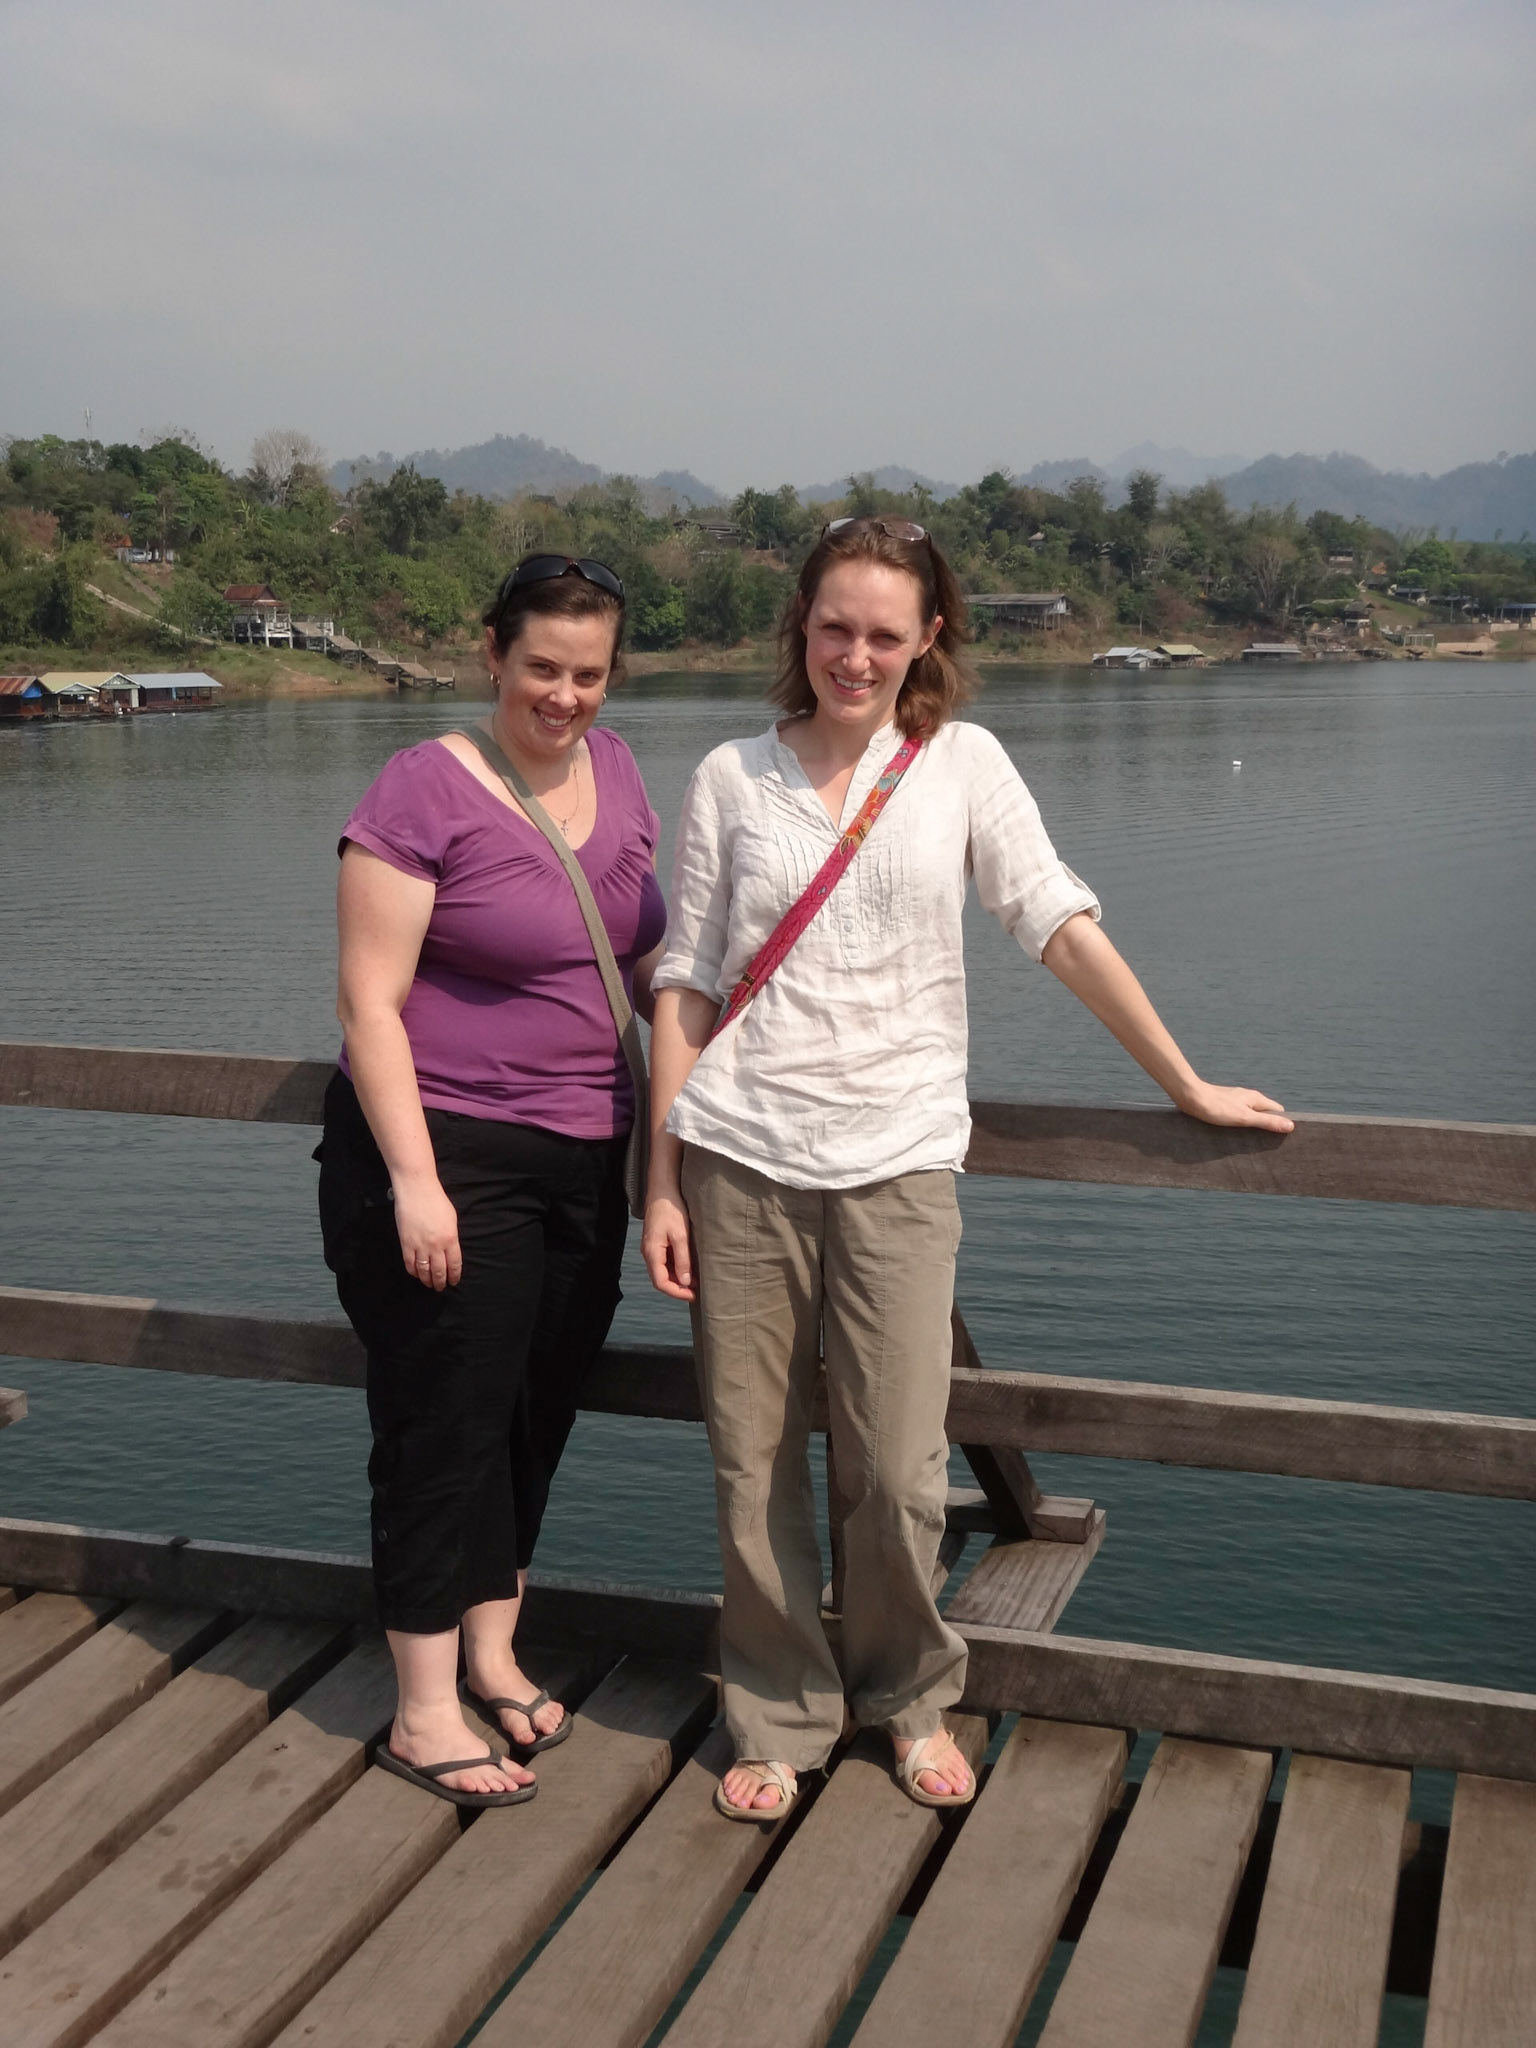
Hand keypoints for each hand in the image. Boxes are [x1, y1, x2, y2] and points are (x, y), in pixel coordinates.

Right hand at [393, 1175, 462, 1289]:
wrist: (416, 1190)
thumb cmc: (436, 1201)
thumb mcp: (452, 1219)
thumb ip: (451, 1237)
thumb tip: (450, 1251)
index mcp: (450, 1239)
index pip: (454, 1264)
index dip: (454, 1276)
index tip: (454, 1281)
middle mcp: (436, 1245)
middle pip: (439, 1271)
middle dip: (440, 1282)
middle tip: (441, 1287)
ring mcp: (420, 1245)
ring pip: (424, 1271)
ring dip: (427, 1280)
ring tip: (429, 1284)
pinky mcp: (406, 1243)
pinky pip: (409, 1264)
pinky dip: (413, 1272)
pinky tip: (416, 1274)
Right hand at [643, 1190, 696, 1300]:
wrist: (662, 1190)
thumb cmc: (671, 1210)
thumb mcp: (680, 1235)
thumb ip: (682, 1260)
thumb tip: (686, 1282)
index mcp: (651, 1252)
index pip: (660, 1282)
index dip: (676, 1293)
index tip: (693, 1296)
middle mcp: (648, 1254)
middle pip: (660, 1280)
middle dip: (678, 1289)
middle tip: (697, 1292)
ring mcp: (651, 1249)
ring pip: (663, 1272)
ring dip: (678, 1280)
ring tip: (696, 1283)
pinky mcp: (656, 1244)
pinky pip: (664, 1263)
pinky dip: (676, 1270)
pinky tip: (689, 1269)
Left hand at [1175, 1081, 1293, 1133]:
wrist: (1190, 1096)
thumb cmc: (1217, 1108)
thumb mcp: (1244, 1118)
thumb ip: (1266, 1122)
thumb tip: (1290, 1126)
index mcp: (1256, 1098)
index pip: (1278, 1111)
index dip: (1281, 1123)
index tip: (1279, 1138)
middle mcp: (1248, 1097)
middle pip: (1265, 1112)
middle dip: (1266, 1126)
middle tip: (1264, 1143)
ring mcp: (1235, 1099)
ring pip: (1250, 1113)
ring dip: (1252, 1125)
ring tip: (1248, 1140)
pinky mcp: (1224, 1103)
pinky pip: (1238, 1114)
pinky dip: (1240, 1123)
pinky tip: (1233, 1132)